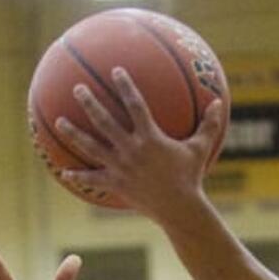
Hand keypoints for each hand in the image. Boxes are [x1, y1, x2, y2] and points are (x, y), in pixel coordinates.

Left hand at [57, 67, 226, 217]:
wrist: (179, 209)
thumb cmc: (191, 177)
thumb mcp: (201, 149)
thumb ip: (209, 124)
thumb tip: (220, 102)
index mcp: (150, 137)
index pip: (135, 104)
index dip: (125, 86)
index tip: (116, 70)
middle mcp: (131, 149)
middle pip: (104, 121)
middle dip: (89, 102)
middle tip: (77, 88)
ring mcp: (120, 167)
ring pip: (91, 147)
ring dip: (73, 134)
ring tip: (58, 121)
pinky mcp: (115, 184)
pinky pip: (93, 179)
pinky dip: (78, 176)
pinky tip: (64, 172)